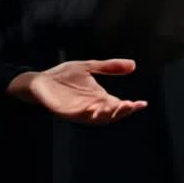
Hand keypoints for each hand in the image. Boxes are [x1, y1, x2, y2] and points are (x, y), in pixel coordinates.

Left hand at [13, 59, 146, 124]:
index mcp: (100, 98)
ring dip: (108, 114)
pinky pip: (81, 116)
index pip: (119, 105)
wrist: (40, 81)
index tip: (142, 103)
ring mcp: (81, 112)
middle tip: (131, 105)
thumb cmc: (64, 76)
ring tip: (117, 107)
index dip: (131, 106)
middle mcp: (93, 107)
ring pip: (99, 118)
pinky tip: (96, 109)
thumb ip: (109, 67)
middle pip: (112, 114)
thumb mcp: (89, 67)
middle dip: (122, 111)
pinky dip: (89, 114)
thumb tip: (134, 64)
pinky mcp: (68, 112)